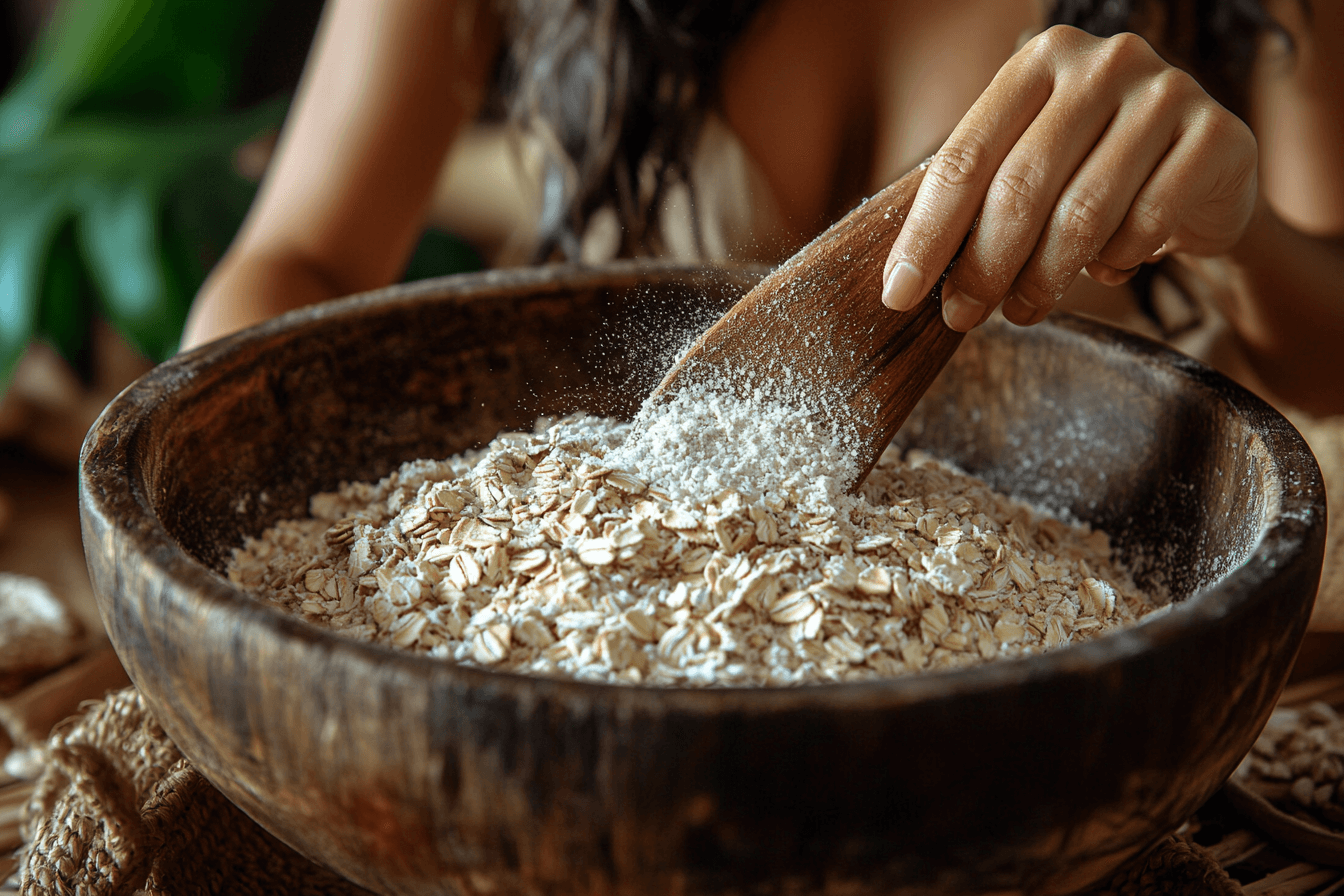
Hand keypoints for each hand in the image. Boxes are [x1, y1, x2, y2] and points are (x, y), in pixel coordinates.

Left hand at [880, 25, 1257, 330]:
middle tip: (962, 316)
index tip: (898, 294)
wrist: (1200, 172)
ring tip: (1022, 311)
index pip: (964, 157)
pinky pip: (1146, 225)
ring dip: (1042, 279)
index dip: (927, 233)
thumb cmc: (1090, 170)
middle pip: (1021, 186)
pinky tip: (1106, 268)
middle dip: (983, 266)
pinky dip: (1116, 263)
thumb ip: (976, 199)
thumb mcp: (1028, 166)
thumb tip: (905, 280)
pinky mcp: (1218, 136)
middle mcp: (1103, 62)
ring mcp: (1166, 92)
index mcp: (1039, 60)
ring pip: (1083, 213)